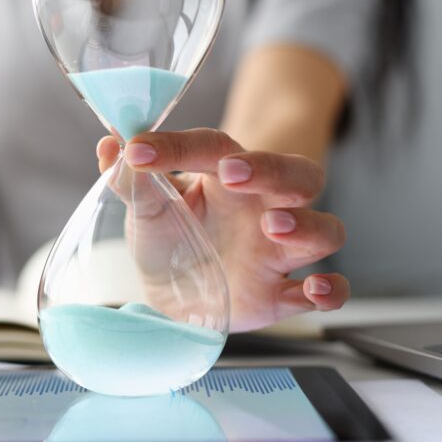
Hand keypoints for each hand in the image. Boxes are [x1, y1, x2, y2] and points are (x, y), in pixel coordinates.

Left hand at [97, 129, 347, 331]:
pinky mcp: (284, 295)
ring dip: (307, 225)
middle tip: (234, 173)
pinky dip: (332, 290)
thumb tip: (109, 146)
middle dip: (273, 170)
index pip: (212, 148)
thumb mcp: (144, 209)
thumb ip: (130, 180)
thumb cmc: (168, 236)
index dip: (177, 146)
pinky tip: (316, 288)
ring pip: (324, 229)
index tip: (138, 150)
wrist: (175, 296)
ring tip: (275, 228)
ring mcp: (278, 252)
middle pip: (296, 175)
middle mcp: (262, 207)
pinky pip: (327, 291)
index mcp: (225, 177)